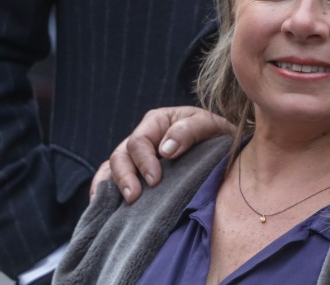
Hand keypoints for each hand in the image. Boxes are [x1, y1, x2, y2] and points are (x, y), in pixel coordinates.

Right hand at [91, 106, 233, 202]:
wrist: (226, 151)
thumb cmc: (217, 135)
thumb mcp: (209, 125)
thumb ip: (189, 130)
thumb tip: (166, 149)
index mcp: (157, 122)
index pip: (139, 141)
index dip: (143, 161)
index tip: (154, 180)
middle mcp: (142, 139)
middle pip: (120, 156)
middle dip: (124, 177)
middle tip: (134, 197)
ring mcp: (136, 159)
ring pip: (111, 169)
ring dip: (113, 186)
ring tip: (122, 204)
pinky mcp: (136, 176)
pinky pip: (110, 181)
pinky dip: (103, 192)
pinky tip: (103, 208)